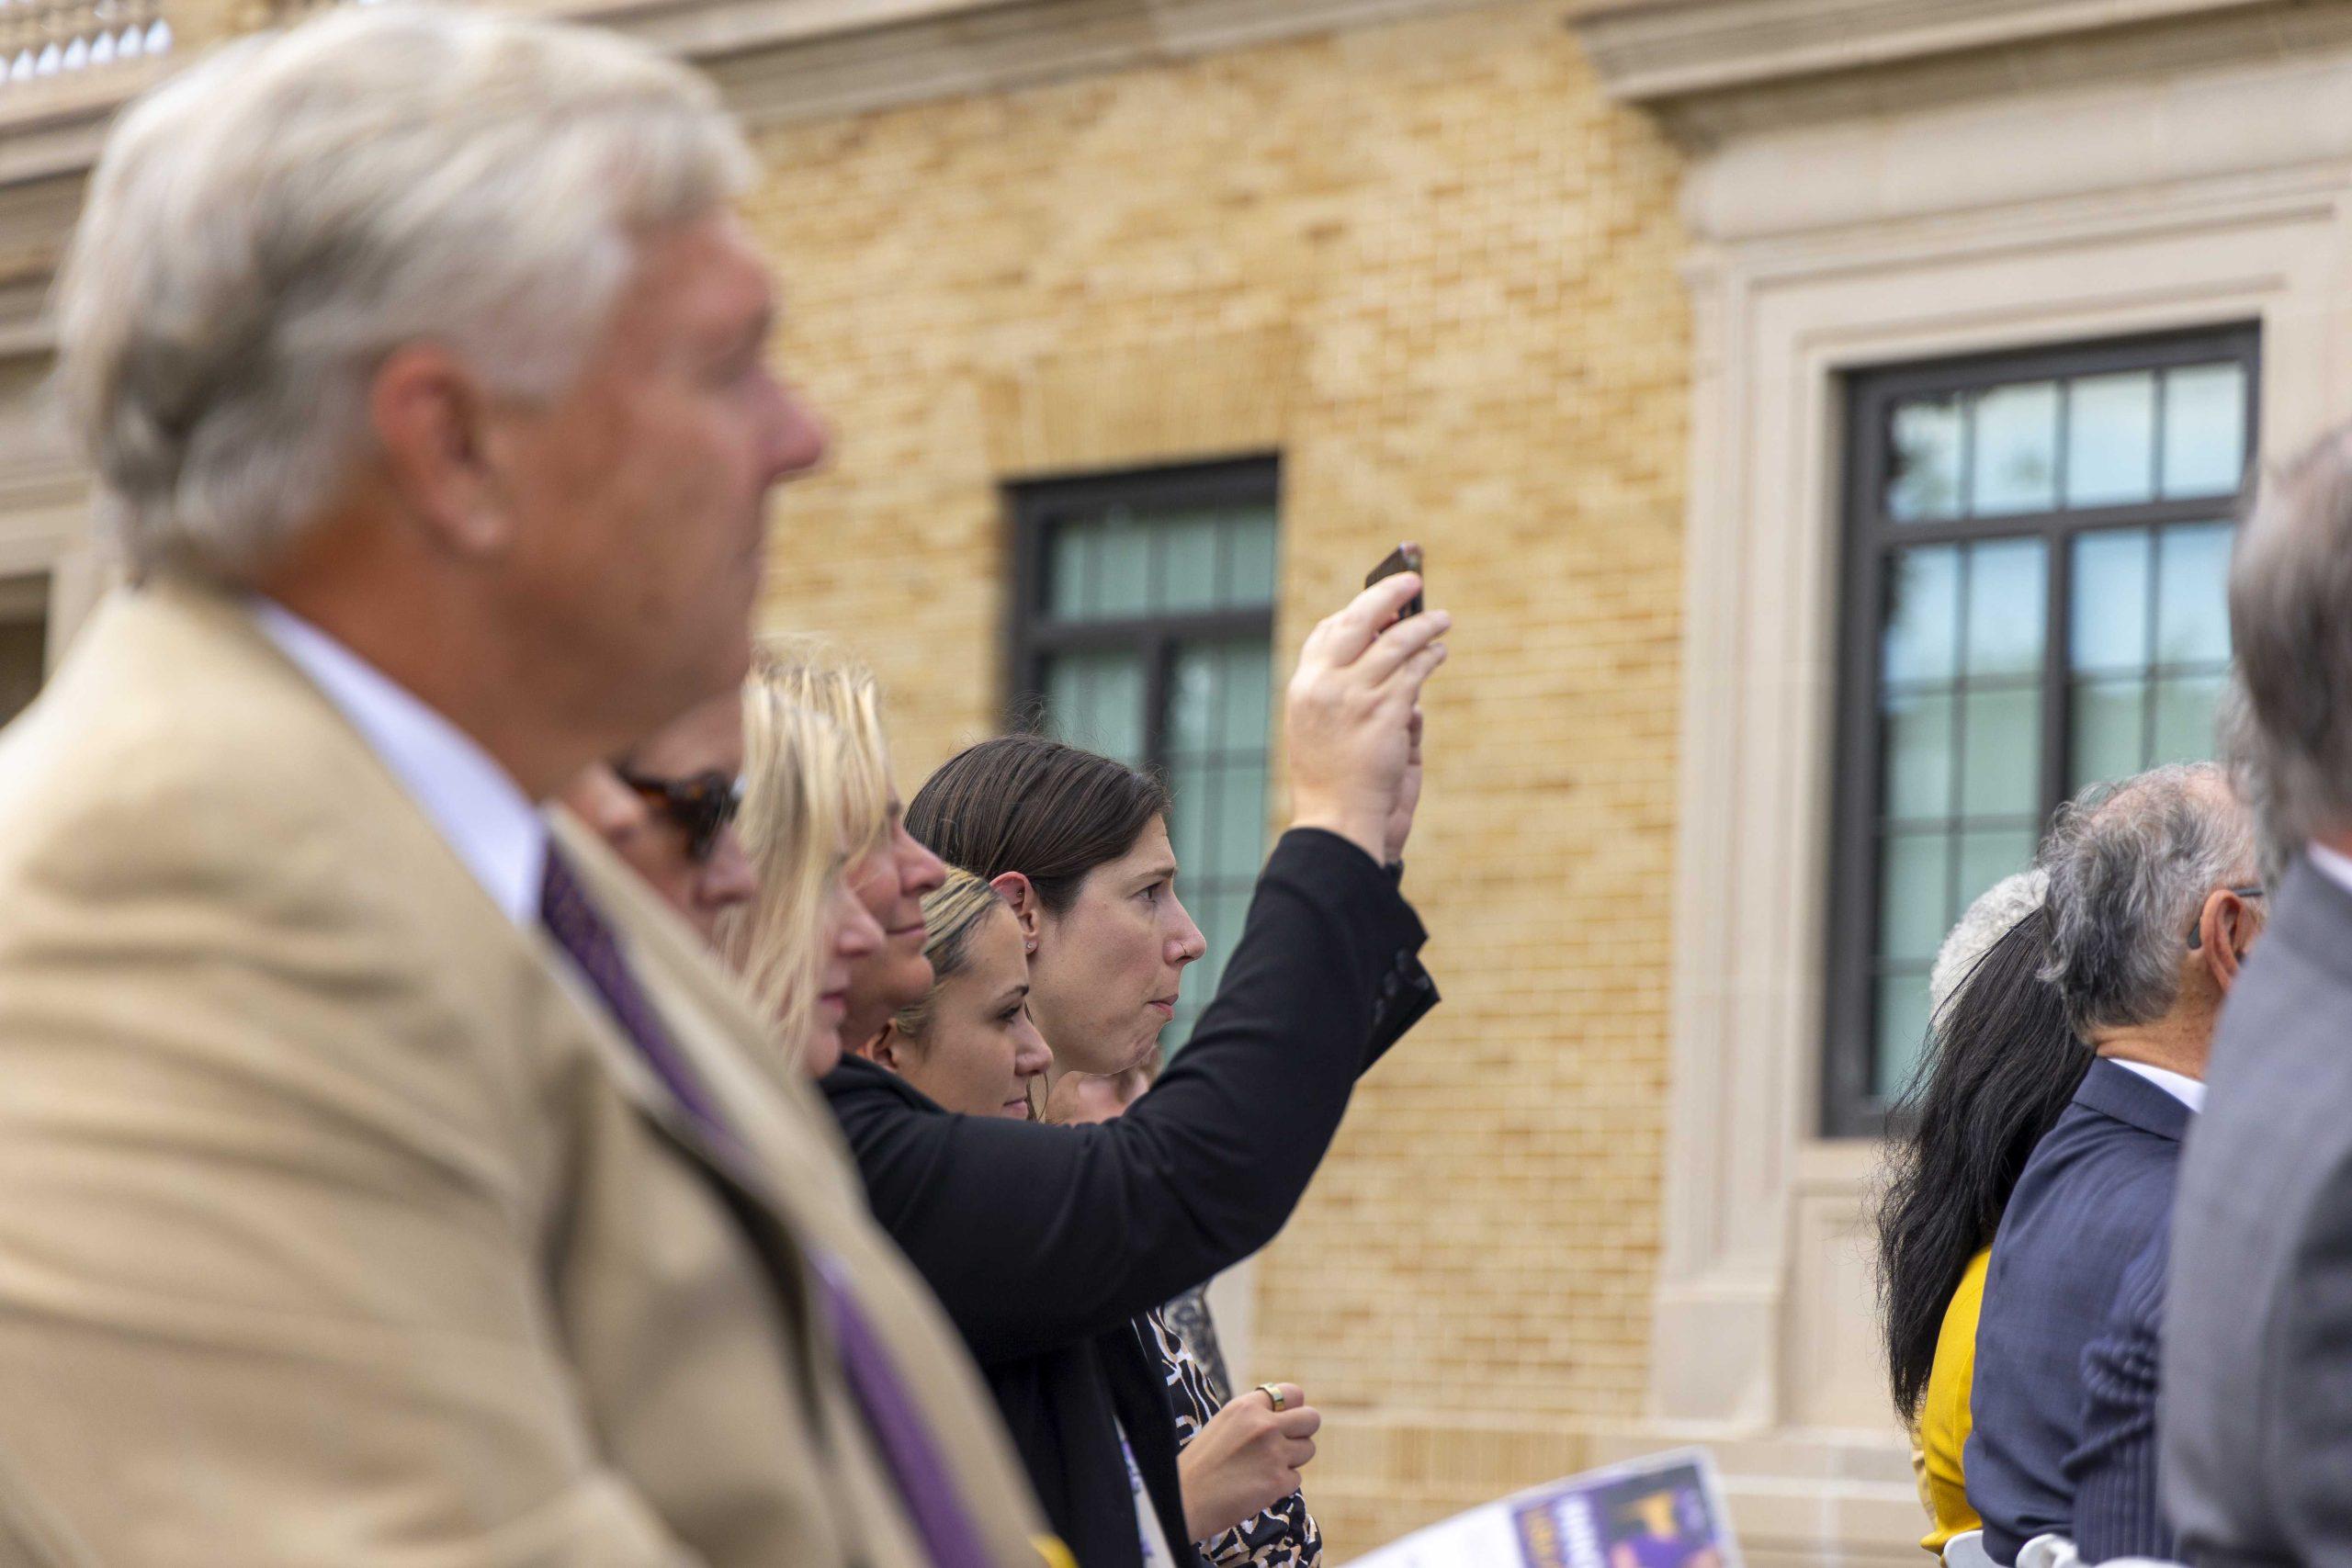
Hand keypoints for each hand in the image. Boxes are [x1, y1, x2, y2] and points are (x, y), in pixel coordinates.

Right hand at [1178, 1382, 1320, 1542]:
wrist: (1184, 1499)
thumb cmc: (1200, 1464)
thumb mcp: (1224, 1424)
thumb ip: (1253, 1417)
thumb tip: (1285, 1418)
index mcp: (1247, 1406)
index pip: (1294, 1393)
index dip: (1293, 1409)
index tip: (1284, 1422)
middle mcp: (1264, 1424)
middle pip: (1311, 1418)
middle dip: (1303, 1433)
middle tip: (1286, 1446)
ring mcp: (1274, 1453)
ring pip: (1308, 1449)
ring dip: (1293, 1460)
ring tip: (1265, 1468)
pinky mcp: (1277, 1481)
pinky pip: (1296, 1478)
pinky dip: (1282, 1485)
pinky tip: (1258, 1487)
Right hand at [1285, 575, 1449, 864]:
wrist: (1337, 820)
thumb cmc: (1334, 783)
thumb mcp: (1327, 731)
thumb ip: (1348, 693)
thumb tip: (1391, 659)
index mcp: (1303, 688)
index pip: (1325, 633)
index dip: (1354, 613)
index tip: (1379, 606)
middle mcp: (1324, 685)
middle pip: (1357, 621)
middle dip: (1387, 596)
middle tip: (1413, 582)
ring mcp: (1354, 696)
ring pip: (1395, 642)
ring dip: (1423, 626)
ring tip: (1442, 620)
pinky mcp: (1385, 711)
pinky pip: (1414, 671)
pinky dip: (1430, 656)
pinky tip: (1439, 651)